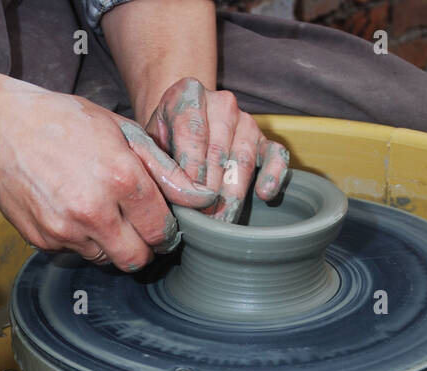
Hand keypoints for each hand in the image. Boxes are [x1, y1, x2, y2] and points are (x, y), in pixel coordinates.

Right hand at [0, 80, 218, 270]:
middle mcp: (95, 211)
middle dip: (143, 247)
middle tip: (137, 228)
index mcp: (121, 178)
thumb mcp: (120, 130)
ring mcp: (66, 230)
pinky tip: (71, 209)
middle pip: (137, 259)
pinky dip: (81, 239)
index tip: (161, 222)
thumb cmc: (63, 122)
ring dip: (110, 243)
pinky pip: (76, 253)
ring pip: (107, 259)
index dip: (165, 228)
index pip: (162, 230)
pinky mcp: (44, 241)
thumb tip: (198, 197)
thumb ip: (161, 168)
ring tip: (99, 211)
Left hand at [140, 77, 290, 221]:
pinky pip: (276, 155)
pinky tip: (264, 194)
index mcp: (188, 94)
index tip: (188, 198)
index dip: (190, 169)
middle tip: (203, 220)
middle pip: (218, 150)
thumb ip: (158, 164)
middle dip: (210, 190)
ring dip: (233, 194)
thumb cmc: (164, 138)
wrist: (183, 125)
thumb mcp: (150, 143)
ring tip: (223, 221)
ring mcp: (245, 121)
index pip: (192, 132)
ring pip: (243, 159)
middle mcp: (221, 102)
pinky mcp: (264, 139)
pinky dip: (273, 175)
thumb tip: (178, 196)